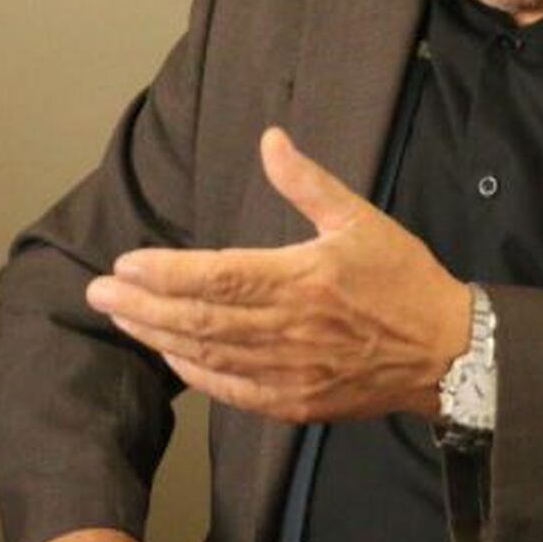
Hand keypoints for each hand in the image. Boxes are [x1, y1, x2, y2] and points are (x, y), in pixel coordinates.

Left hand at [86, 127, 471, 421]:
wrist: (444, 350)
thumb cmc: (402, 278)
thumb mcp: (360, 218)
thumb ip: (308, 182)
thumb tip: (270, 139)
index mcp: (303, 278)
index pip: (216, 276)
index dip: (165, 271)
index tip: (126, 261)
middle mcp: (288, 328)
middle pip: (197, 318)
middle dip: (141, 304)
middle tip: (98, 290)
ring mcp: (289, 372)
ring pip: (206, 354)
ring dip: (156, 335)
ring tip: (120, 316)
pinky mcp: (295, 402)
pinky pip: (231, 390)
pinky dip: (194, 373)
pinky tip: (170, 354)